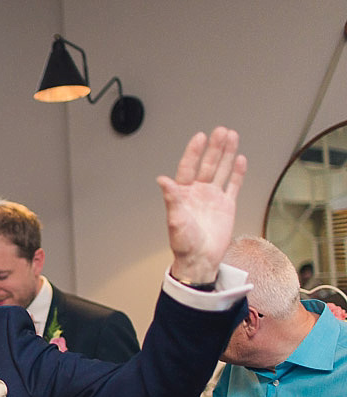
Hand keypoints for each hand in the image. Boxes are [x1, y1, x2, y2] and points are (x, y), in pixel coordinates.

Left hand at [158, 127, 246, 283]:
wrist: (200, 259)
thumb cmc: (183, 243)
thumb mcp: (175, 220)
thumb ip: (171, 199)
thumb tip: (161, 179)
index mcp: (183, 194)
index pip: (188, 168)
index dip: (193, 153)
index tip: (200, 137)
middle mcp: (198, 192)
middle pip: (207, 165)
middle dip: (214, 148)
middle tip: (221, 131)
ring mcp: (213, 197)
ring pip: (221, 171)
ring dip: (226, 154)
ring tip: (232, 136)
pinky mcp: (226, 205)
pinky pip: (232, 185)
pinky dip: (237, 172)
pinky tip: (240, 158)